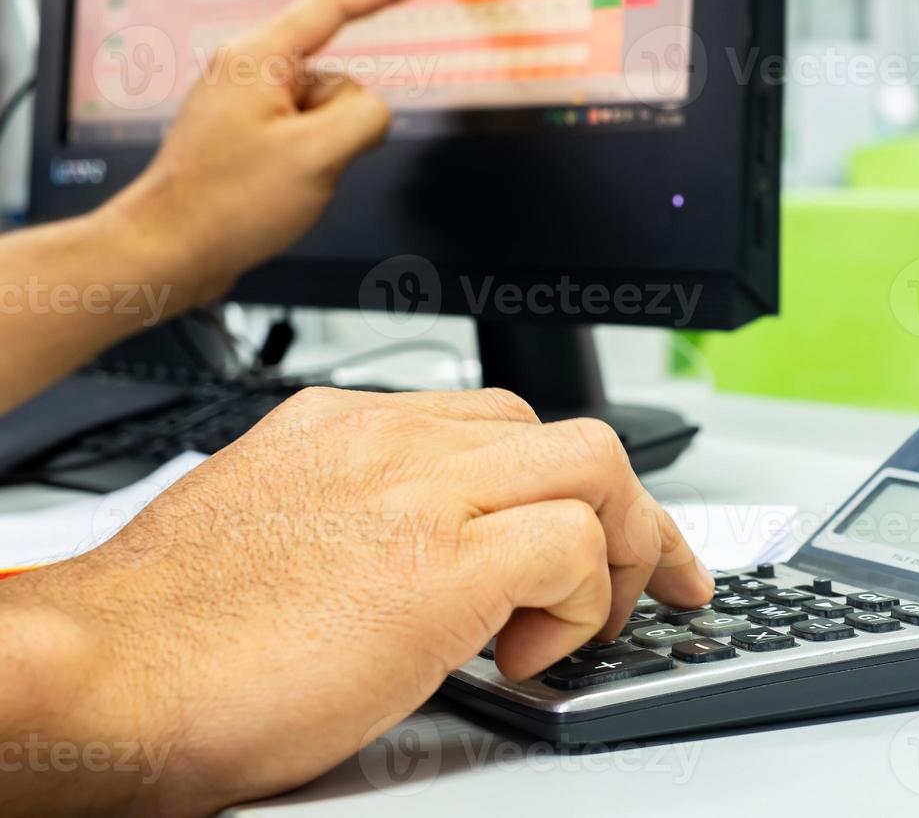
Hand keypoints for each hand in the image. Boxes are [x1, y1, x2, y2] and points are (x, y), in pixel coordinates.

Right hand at [2, 388, 713, 816]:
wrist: (98, 672)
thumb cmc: (170, 627)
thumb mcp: (272, 525)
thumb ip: (358, 512)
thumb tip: (428, 553)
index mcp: (351, 426)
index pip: (504, 421)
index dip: (570, 482)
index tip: (608, 530)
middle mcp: (393, 441)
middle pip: (570, 435)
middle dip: (630, 513)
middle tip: (645, 581)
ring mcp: (421, 492)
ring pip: (596, 468)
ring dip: (621, 551)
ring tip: (582, 625)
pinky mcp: (441, 565)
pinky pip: (574, 547)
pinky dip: (579, 604)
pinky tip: (524, 654)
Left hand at [105, 0, 436, 303]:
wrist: (171, 249)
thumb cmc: (226, 204)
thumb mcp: (317, 156)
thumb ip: (365, 116)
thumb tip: (374, 110)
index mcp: (257, 59)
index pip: (336, 8)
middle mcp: (247, 72)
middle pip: (338, 79)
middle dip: (347, 123)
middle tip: (313, 164)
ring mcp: (246, 105)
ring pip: (326, 113)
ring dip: (327, 150)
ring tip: (286, 183)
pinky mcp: (247, 136)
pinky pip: (306, 136)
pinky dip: (311, 161)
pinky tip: (281, 190)